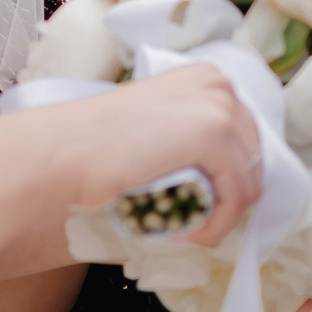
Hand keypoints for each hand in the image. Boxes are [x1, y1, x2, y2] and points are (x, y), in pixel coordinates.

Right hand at [66, 63, 263, 248]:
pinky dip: (217, 224)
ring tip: (181, 230)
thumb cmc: (91, 153)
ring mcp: (218, 104)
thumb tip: (217, 188)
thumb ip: (190, 149)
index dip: (225, 182)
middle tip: (186, 224)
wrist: (59, 156)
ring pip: (249, 181)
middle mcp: (216, 83)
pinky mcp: (213, 131)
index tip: (195, 208)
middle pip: (252, 160)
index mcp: (203, 79)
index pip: (243, 141)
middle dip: (225, 200)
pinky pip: (238, 195)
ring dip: (219, 216)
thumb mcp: (155, 138)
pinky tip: (186, 233)